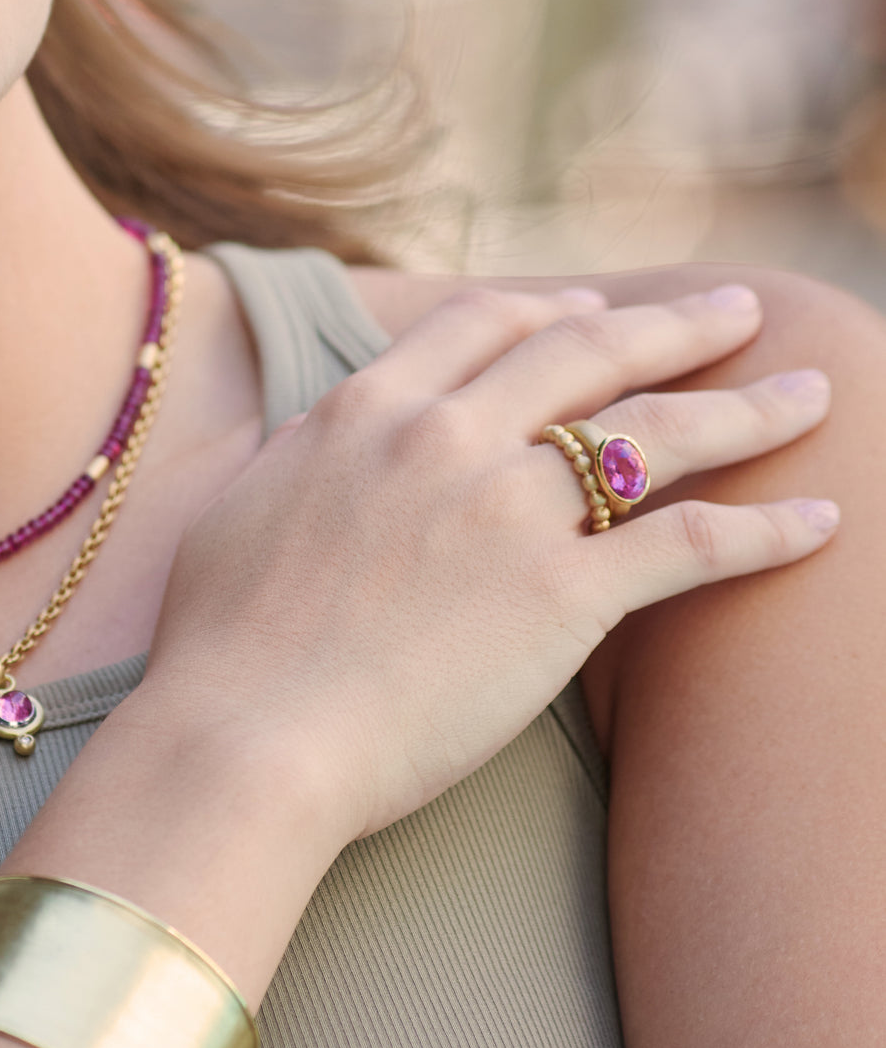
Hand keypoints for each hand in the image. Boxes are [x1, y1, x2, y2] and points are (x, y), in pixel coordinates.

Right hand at [146, 283, 834, 844]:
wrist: (244, 736)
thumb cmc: (223, 638)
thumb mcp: (245, 506)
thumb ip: (305, 451)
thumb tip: (328, 426)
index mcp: (375, 407)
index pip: (487, 323)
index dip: (555, 311)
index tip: (597, 313)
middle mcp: (454, 435)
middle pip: (592, 352)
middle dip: (677, 326)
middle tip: (741, 311)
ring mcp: (514, 510)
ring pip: (658, 432)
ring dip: (748, 407)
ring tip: (813, 390)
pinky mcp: (564, 595)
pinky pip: (690, 545)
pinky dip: (765, 531)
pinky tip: (824, 521)